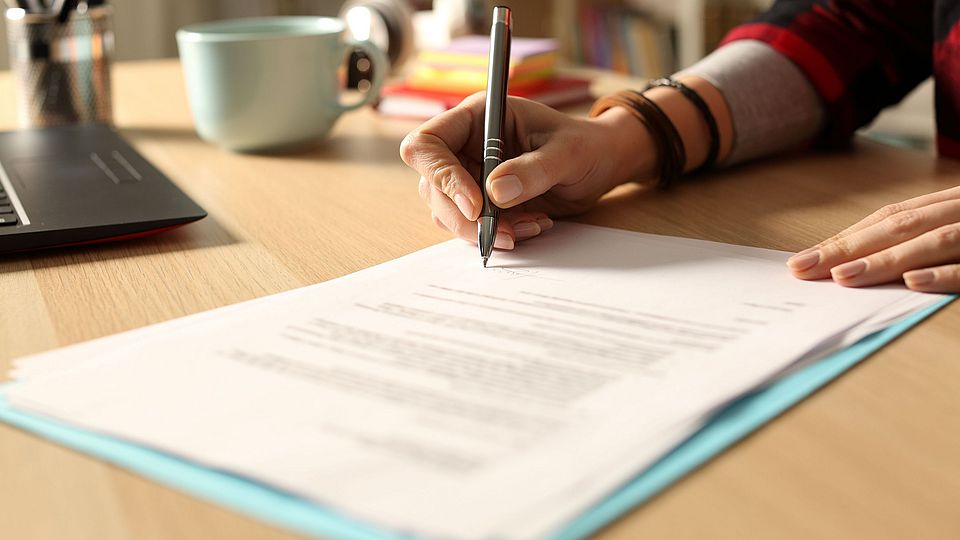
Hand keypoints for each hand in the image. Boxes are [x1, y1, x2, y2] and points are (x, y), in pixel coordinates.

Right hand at [400, 93, 653, 248]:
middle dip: (465, 216)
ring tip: (529, 226)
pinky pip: (470, 226)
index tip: (476, 205)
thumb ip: (533, 170)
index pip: (429, 143)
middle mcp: (466, 145)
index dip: (442, 175)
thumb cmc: (587, 146)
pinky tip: (531, 226)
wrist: (601, 166)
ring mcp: (470, 175)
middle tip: (505, 234)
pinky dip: (496, 234)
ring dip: (483, 230)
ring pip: (447, 211)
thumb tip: (494, 193)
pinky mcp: (481, 202)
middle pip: (432, 185)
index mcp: (478, 117)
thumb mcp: (568, 153)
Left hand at [787, 185, 959, 291]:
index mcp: (949, 204)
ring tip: (843, 275)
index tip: (804, 259)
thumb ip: (921, 234)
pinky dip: (942, 273)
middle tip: (806, 267)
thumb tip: (858, 260)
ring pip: (934, 241)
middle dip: (849, 248)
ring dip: (886, 259)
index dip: (846, 237)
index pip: (889, 218)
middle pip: (901, 227)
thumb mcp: (958, 221)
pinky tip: (912, 281)